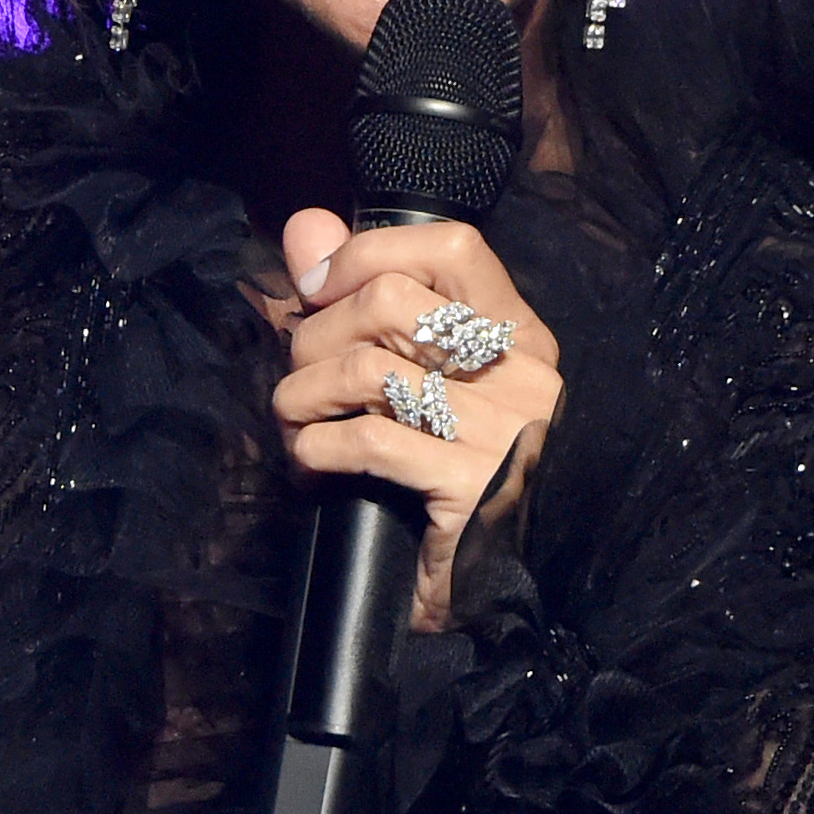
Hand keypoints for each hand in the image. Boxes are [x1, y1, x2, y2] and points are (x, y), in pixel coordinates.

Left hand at [267, 210, 562, 632]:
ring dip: (301, 395)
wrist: (515, 584)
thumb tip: (306, 229)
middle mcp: (519, 374)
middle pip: (391, 302)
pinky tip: (312, 467)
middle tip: (298, 377)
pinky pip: (366, 441)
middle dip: (315, 335)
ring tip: (294, 423)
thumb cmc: (466, 470)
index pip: (451, 247)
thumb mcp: (431, 378)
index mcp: (519, 336)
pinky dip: (316, 450)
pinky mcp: (471, 492)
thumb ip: (367, 294)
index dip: (369, 252)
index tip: (319, 289)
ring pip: (365, 369)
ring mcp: (501, 433)